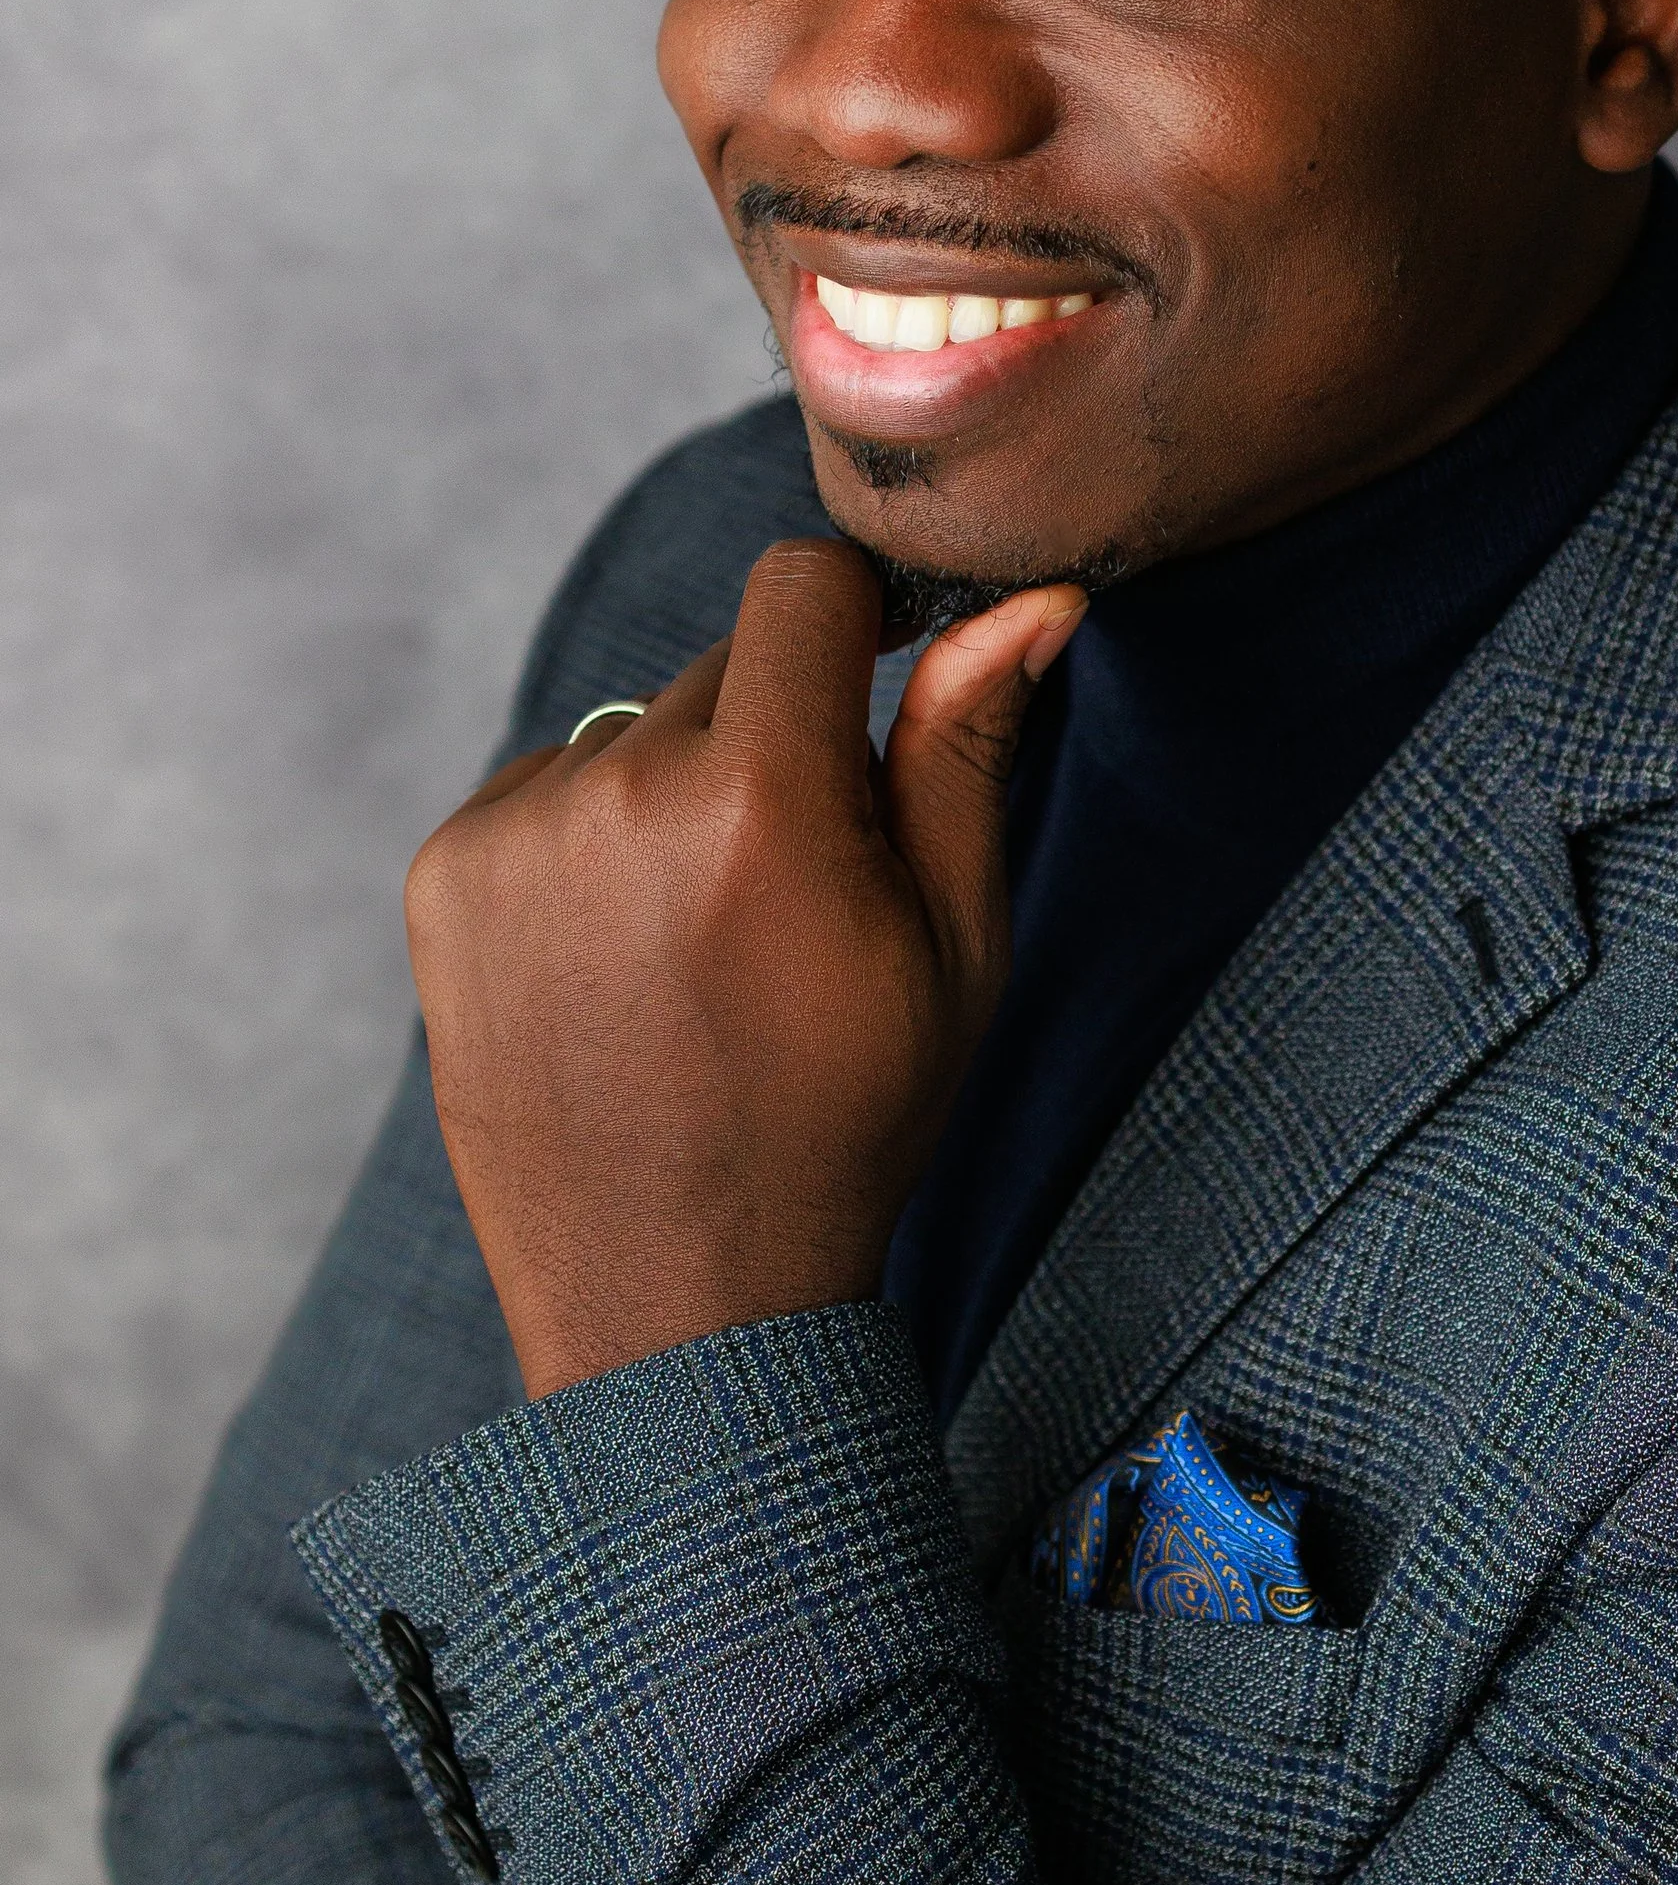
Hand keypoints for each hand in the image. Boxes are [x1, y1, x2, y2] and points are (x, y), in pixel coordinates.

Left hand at [404, 539, 1083, 1397]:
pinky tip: (626, 960)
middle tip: (798, 886)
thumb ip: (967, 751)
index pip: (800, 582)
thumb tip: (1028, 600)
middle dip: (776, 737)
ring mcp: (512, 838)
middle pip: (722, 665)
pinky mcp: (442, 879)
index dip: (856, 621)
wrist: (678, 1302)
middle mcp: (616, 794)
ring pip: (631, 727)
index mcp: (758, 801)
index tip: (872, 692)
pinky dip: (592, 840)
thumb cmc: (845, 1123)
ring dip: (678, 789)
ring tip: (704, 941)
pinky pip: (546, 787)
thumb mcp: (953, 945)